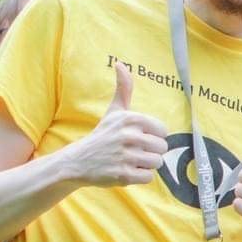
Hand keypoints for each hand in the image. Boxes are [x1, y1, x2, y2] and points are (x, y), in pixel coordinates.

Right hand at [70, 66, 167, 186]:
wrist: (79, 161)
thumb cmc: (103, 135)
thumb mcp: (114, 111)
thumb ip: (123, 88)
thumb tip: (120, 63)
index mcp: (131, 119)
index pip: (163, 131)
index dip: (152, 137)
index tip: (138, 138)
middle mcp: (129, 136)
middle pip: (162, 148)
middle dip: (150, 152)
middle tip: (133, 151)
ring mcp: (126, 156)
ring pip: (157, 163)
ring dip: (145, 165)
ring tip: (129, 161)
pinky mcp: (123, 175)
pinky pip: (148, 177)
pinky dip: (139, 177)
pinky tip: (125, 171)